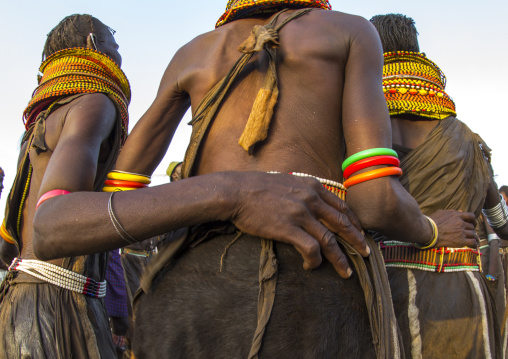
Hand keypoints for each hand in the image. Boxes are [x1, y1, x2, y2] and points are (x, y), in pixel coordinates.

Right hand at [230, 172, 367, 278]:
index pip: (341, 207)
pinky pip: (310, 248)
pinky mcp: (288, 228)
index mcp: (313, 186)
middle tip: (366, 253)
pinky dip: (315, 260)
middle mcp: (311, 199)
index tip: (359, 233)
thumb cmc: (257, 187)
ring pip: (330, 240)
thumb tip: (311, 202)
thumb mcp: (287, 181)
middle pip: (342, 224)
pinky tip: (312, 266)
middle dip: (357, 241)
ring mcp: (301, 214)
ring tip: (346, 272)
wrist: (236, 191)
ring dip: (340, 259)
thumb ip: (303, 190)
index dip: (354, 223)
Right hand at [428, 209, 477, 247]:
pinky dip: (474, 244)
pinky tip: (473, 245)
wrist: (428, 231)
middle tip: (469, 233)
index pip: (471, 216)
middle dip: (471, 230)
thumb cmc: (432, 221)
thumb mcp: (442, 212)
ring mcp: (461, 232)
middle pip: (472, 227)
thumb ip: (452, 211)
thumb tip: (461, 211)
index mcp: (457, 215)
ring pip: (473, 234)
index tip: (472, 223)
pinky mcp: (460, 241)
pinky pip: (472, 242)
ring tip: (472, 239)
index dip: (473, 220)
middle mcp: (461, 223)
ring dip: (473, 237)